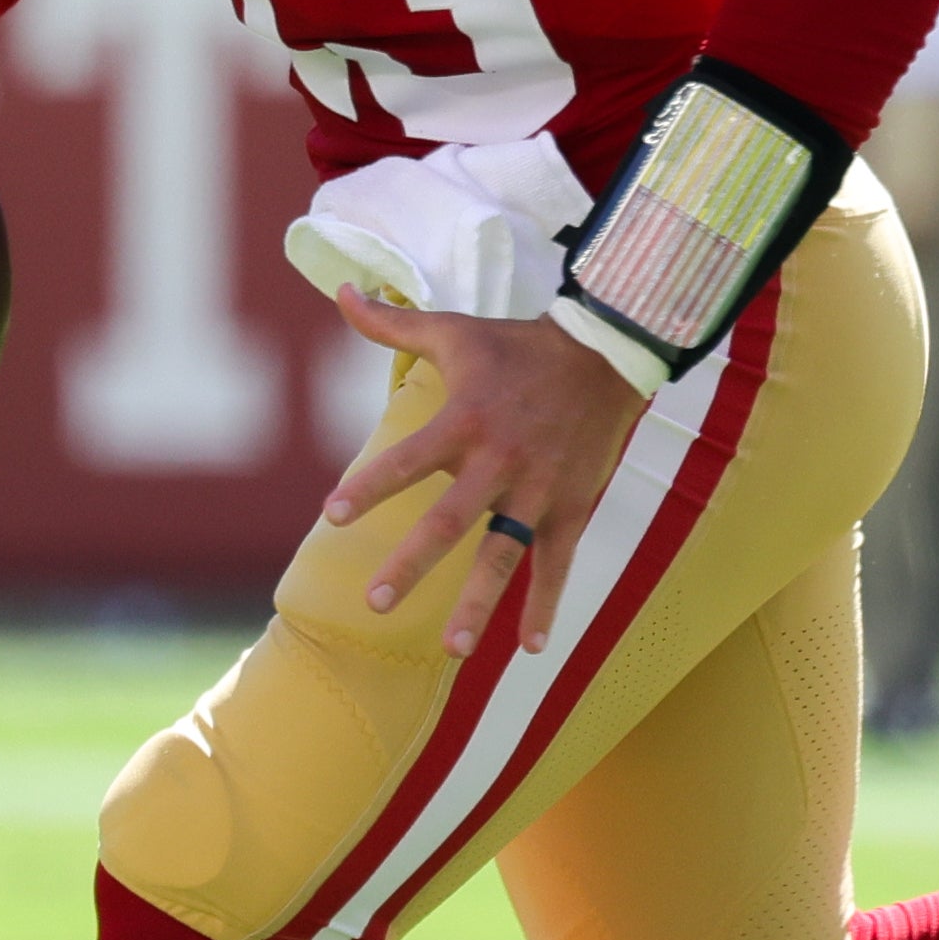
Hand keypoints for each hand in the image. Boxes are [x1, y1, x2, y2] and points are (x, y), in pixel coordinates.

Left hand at [316, 294, 652, 658]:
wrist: (605, 353)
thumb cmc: (518, 347)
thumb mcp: (455, 332)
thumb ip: (393, 325)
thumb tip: (342, 291)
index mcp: (466, 422)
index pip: (408, 459)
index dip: (371, 485)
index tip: (333, 514)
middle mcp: (500, 462)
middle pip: (450, 522)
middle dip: (412, 563)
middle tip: (375, 601)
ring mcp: (539, 491)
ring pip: (505, 554)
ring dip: (480, 604)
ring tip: (452, 648)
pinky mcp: (572, 507)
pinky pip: (558, 564)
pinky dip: (547, 605)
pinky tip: (531, 648)